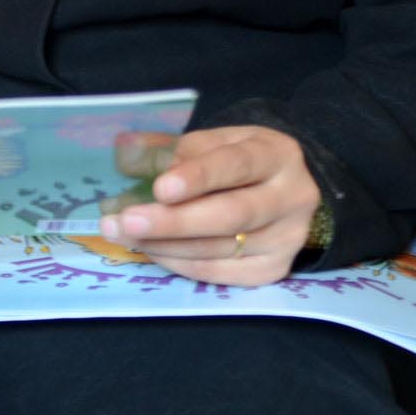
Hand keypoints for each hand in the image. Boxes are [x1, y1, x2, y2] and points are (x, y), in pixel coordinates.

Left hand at [98, 125, 319, 285]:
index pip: (237, 165)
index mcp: (277, 155)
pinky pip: (220, 272)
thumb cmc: (236, 161)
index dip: (198, 177)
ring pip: (221, 248)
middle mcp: (292, 199)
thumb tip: (130, 161)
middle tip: (128, 221)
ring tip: (123, 234)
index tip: (160, 188)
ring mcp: (286, 239)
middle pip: (230, 215)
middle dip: (174, 221)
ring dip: (166, 244)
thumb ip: (175, 151)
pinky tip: (151, 250)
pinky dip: (180, 263)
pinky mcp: (274, 270)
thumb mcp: (213, 142)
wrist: (281, 190)